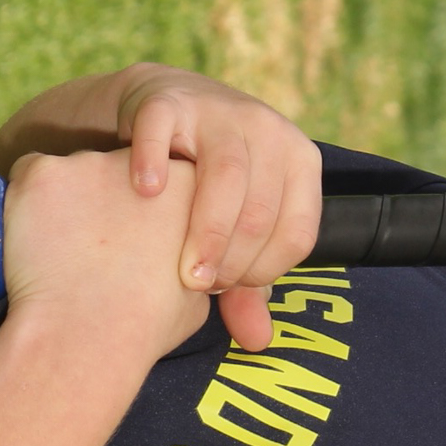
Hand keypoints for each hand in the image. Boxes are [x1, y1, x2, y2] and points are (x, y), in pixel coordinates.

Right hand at [0, 64, 322, 351]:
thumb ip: (248, 286)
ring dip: (206, 232)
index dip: (264, 273)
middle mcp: (269, 130)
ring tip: (182, 273)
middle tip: (195, 287)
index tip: (226, 290)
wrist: (168, 106)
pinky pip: (162, 132)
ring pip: (225, 176)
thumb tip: (258, 344)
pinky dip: (154, 163)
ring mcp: (220, 110)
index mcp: (300, 162)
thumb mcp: (238, 228)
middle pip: (261, 211)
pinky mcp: (168, 101)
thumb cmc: (212, 185)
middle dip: (230, 261)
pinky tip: (145, 195)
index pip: (298, 233)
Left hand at [0, 148, 211, 363]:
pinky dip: (29, 203)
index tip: (134, 238)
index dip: (146, 211)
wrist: (88, 333)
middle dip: (106, 202)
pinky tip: (34, 238)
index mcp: (184, 184)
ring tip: (63, 252)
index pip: (162, 181)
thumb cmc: (146, 323)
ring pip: (72, 176)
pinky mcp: (41, 172)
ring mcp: (85, 162)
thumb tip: (183, 266)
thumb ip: (190, 262)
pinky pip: (29, 177)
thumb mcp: (196, 294)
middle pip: (116, 171)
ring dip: (68, 204)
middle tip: (96, 249)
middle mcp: (136, 161)